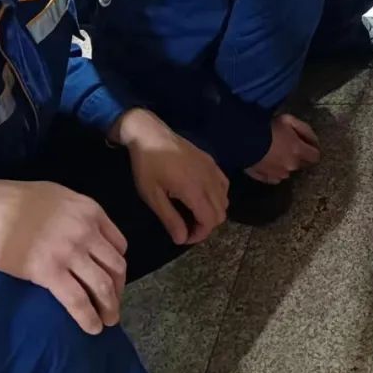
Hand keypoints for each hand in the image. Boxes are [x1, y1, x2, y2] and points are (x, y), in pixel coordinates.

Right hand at [0, 179, 127, 334]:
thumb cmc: (20, 201)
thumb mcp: (62, 198)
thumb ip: (81, 217)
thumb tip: (90, 238)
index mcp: (92, 212)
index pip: (119, 245)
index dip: (118, 267)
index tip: (114, 280)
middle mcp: (87, 232)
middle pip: (115, 267)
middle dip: (118, 290)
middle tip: (113, 305)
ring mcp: (69, 252)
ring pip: (102, 286)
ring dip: (109, 307)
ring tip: (108, 320)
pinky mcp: (49, 272)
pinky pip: (77, 300)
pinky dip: (88, 317)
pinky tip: (92, 327)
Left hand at [110, 108, 228, 245]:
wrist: (150, 134)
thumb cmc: (147, 165)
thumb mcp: (152, 195)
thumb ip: (170, 218)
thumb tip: (181, 239)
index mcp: (194, 190)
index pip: (210, 220)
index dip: (199, 234)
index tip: (183, 237)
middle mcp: (209, 180)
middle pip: (221, 213)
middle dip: (206, 226)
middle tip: (187, 227)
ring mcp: (212, 169)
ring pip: (225, 200)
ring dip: (213, 211)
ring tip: (193, 213)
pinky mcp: (211, 161)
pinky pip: (224, 185)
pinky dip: (218, 196)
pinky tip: (201, 196)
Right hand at [245, 113, 320, 183]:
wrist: (242, 139)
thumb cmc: (265, 128)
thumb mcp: (288, 120)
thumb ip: (305, 129)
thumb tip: (313, 139)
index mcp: (298, 151)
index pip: (315, 156)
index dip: (312, 149)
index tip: (307, 144)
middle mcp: (290, 166)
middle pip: (301, 164)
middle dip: (298, 156)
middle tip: (288, 144)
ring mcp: (277, 174)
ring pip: (287, 170)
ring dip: (284, 163)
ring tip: (273, 151)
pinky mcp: (265, 178)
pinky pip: (274, 176)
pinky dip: (272, 170)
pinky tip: (266, 160)